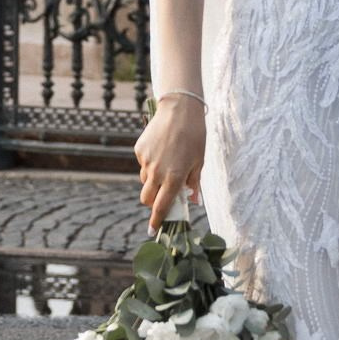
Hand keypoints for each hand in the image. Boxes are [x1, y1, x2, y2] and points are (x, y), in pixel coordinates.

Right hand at [136, 96, 206, 228]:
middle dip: (152, 202)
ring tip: (167, 164)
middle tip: (162, 196)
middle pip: (147, 198)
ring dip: (153, 181)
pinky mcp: (139, 150)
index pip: (161, 206)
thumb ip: (193, 183)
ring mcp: (146, 161)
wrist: (180, 109)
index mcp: (174, 177)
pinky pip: (143, 164)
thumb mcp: (199, 161)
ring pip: (145, 181)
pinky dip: (150, 163)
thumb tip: (192, 201)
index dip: (156, 220)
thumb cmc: (195, 135)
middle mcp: (157, 172)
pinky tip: (161, 149)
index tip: (152, 230)